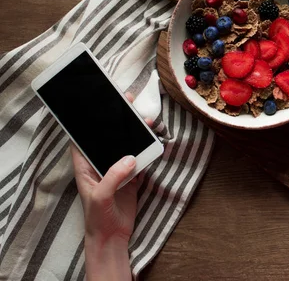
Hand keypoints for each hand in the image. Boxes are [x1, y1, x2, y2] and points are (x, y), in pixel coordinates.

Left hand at [71, 92, 152, 280]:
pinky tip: (153, 139)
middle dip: (117, 121)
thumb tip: (130, 158)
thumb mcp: (101, 196)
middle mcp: (100, 165)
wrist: (111, 238)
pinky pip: (139, 159)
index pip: (84, 139)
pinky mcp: (131, 178)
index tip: (99, 105)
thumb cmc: (97, 218)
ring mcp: (116, 170)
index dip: (89, 121)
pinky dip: (146, 149)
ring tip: (145, 119)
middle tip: (127, 102)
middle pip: (108, 138)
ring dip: (135, 133)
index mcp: (85, 166)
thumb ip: (114, 176)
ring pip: (126, 146)